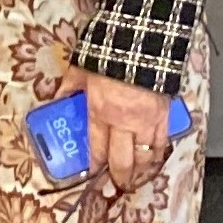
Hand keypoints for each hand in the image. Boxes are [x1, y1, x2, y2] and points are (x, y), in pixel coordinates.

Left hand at [64, 64, 176, 190]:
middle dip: (118, 176)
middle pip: (121, 161)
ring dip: (140, 171)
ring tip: (137, 179)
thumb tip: (57, 98)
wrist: (144, 39)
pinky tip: (155, 161)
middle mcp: (123, 123)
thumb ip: (69, 87)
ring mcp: (146, 121)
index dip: (95, 165)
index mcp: (100, 112)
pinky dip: (158, 155)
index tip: (93, 172)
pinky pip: (162, 143)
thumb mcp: (81, 67)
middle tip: (117, 183)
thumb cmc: (110, 52)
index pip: (96, 149)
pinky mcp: (164, 115)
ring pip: (144, 157)